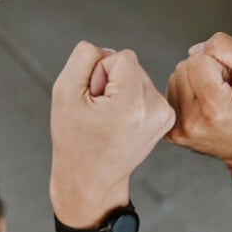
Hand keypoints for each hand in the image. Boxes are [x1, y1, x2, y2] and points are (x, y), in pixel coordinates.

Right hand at [50, 41, 175, 226]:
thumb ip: (85, 57)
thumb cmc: (74, 139)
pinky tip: (120, 122)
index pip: (120, 56)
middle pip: (132, 65)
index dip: (99, 74)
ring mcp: (165, 115)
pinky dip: (131, 101)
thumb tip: (108, 52)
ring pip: (138, 77)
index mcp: (132, 103)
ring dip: (120, 91)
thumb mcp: (64, 92)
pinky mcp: (167, 119)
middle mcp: (156, 108)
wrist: (91, 180)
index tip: (93, 101)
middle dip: (111, 82)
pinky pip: (145, 90)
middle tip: (99, 113)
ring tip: (109, 119)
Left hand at [165, 33, 231, 170]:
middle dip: (204, 70)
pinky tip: (204, 106)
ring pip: (175, 79)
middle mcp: (193, 123)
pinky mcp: (172, 133)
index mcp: (214, 108)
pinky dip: (187, 94)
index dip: (218, 62)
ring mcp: (180, 131)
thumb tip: (195, 49)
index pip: (197, 60)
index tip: (231, 81)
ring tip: (216, 98)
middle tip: (225, 90)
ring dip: (194, 81)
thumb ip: (227, 48)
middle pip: (183, 68)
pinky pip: (171, 95)